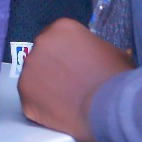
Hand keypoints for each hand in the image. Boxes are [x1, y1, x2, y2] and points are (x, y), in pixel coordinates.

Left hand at [18, 18, 133, 141]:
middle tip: (69, 83)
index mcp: (62, 29)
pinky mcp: (25, 93)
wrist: (109, 108)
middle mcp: (40, 43)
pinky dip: (42, 106)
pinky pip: (31, 99)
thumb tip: (97, 57)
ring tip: (65, 100)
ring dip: (45, 86)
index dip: (64, 53)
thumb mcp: (116, 54)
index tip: (74, 66)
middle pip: (42, 54)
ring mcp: (29, 68)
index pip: (56, 37)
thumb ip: (97, 50)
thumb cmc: (117, 78)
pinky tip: (59, 112)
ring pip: (34, 76)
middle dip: (52, 67)